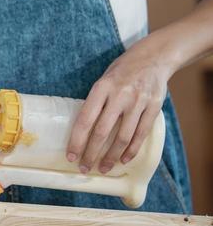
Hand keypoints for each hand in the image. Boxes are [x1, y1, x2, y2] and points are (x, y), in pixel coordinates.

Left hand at [66, 38, 170, 172]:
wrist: (154, 57)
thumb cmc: (123, 70)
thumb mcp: (104, 79)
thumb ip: (96, 102)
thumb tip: (82, 130)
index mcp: (102, 87)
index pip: (85, 119)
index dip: (77, 141)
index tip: (71, 156)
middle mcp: (120, 95)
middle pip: (102, 132)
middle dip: (91, 154)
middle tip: (85, 168)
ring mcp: (138, 102)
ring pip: (123, 137)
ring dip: (111, 157)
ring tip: (103, 167)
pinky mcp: (153, 107)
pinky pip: (141, 134)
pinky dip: (132, 150)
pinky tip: (124, 159)